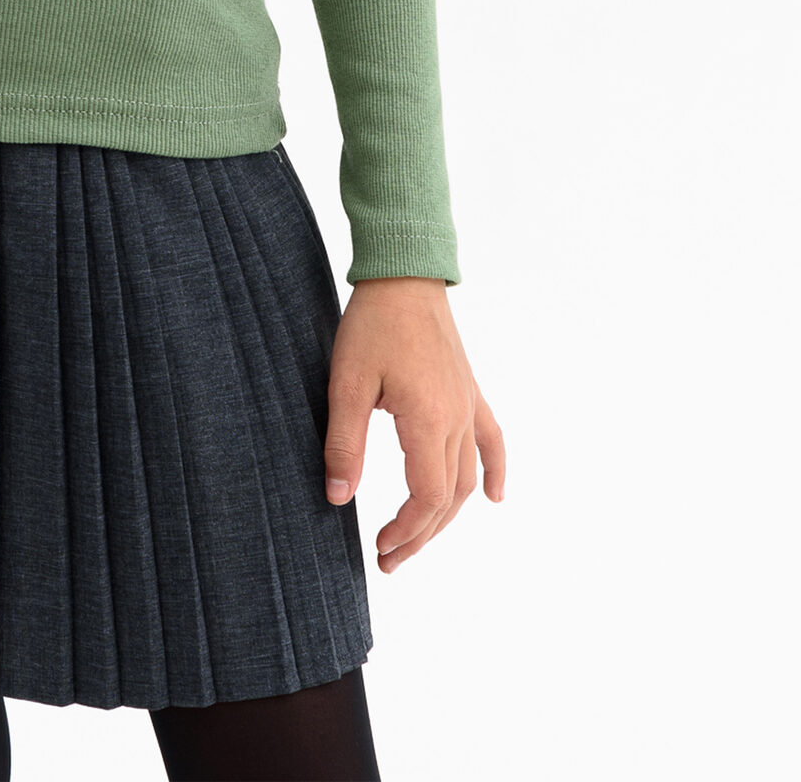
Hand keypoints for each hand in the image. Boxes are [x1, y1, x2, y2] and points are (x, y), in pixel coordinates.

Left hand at [324, 277, 504, 574]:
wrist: (404, 275)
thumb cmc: (372, 324)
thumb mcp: (346, 383)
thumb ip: (344, 443)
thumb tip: (338, 498)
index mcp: (428, 420)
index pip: (427, 497)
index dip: (407, 529)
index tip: (379, 546)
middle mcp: (457, 418)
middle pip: (449, 497)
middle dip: (421, 534)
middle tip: (389, 560)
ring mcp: (468, 404)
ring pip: (468, 476)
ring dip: (447, 515)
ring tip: (419, 539)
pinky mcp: (468, 390)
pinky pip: (491, 439)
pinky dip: (496, 470)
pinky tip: (494, 497)